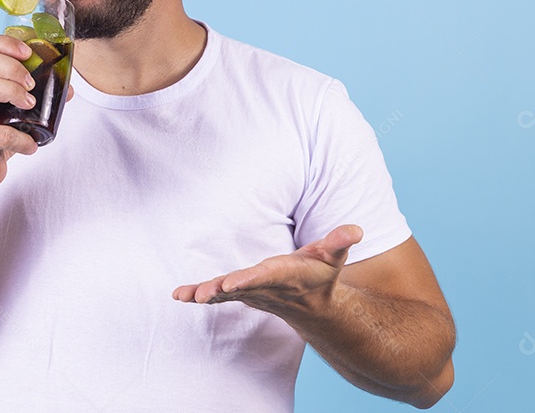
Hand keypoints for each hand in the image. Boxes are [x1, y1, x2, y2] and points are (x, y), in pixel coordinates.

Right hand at [0, 34, 41, 192]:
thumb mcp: (10, 115)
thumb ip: (32, 99)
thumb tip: (67, 90)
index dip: (5, 43)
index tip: (28, 53)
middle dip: (12, 66)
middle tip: (31, 84)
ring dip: (14, 92)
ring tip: (30, 104)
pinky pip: (1, 132)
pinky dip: (21, 139)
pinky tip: (30, 145)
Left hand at [171, 225, 363, 320]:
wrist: (314, 306)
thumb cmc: (322, 274)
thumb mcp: (334, 256)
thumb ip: (341, 241)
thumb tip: (355, 229)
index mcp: (285, 276)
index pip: (265, 277)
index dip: (249, 279)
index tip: (232, 282)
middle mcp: (265, 287)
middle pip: (241, 288)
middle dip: (223, 290)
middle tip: (206, 294)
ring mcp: (250, 293)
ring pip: (225, 295)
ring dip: (205, 295)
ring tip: (186, 296)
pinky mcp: (240, 294)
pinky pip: (216, 295)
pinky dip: (197, 295)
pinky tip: (178, 295)